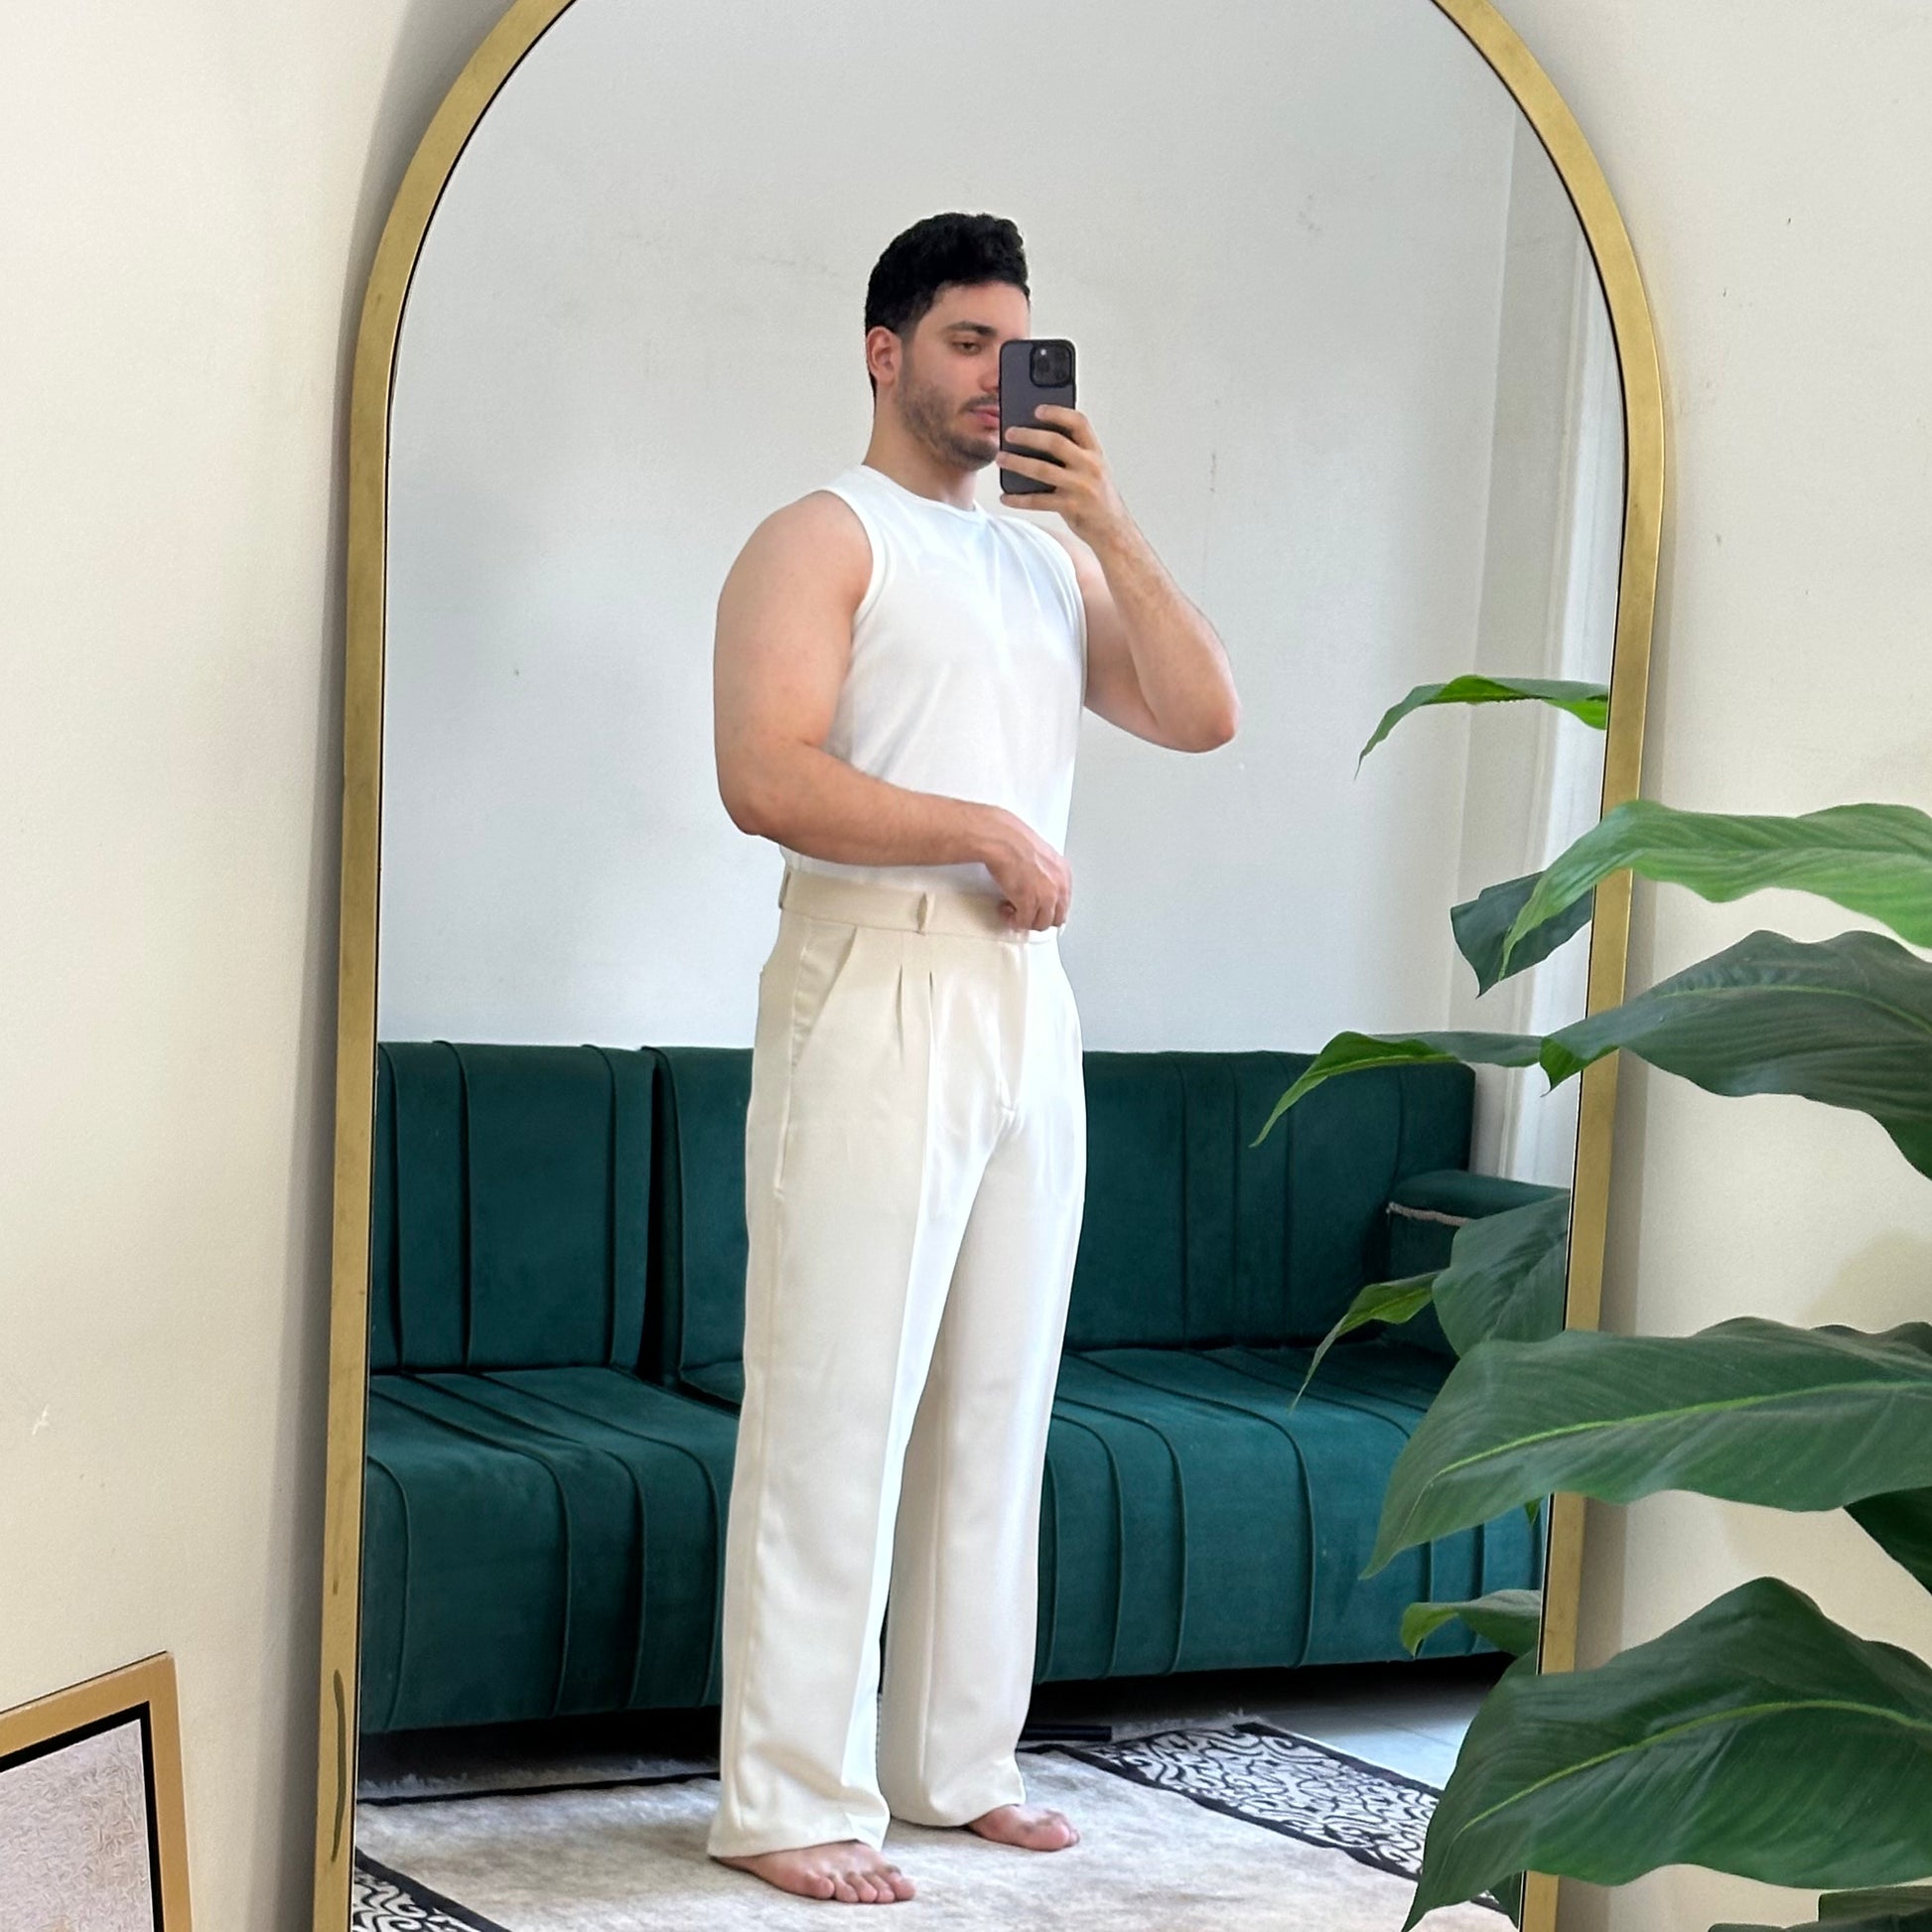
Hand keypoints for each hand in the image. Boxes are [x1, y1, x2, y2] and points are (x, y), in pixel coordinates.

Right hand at [976, 806, 1071, 930]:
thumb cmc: (1015, 841)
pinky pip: (1023, 923)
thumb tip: (1037, 886)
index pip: (1064, 904)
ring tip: (1012, 910)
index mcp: (1063, 873)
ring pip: (1040, 924)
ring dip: (1025, 920)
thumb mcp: (1041, 856)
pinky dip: (1013, 920)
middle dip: (1038, 918)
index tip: (1037, 909)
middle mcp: (1059, 887)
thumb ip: (1045, 874)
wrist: (1002, 840)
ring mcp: (1046, 897)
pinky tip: (1005, 909)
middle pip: (1056, 918)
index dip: (1048, 909)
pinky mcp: (1029, 903)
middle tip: (1024, 912)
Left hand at [998, 405, 1127, 547]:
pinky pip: (1038, 501)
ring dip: (1017, 463)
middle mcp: (1090, 467)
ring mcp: (1080, 487)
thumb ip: (1074, 454)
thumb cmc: (1098, 497)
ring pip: (1042, 470)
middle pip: (1055, 443)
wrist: (1113, 530)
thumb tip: (1036, 440)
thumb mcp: (1093, 469)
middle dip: (1028, 436)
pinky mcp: (1071, 507)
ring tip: (1001, 458)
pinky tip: (1006, 497)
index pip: (1079, 423)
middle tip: (1009, 433)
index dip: (1058, 413)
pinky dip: (1019, 499)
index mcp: (1095, 452)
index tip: (1037, 410)